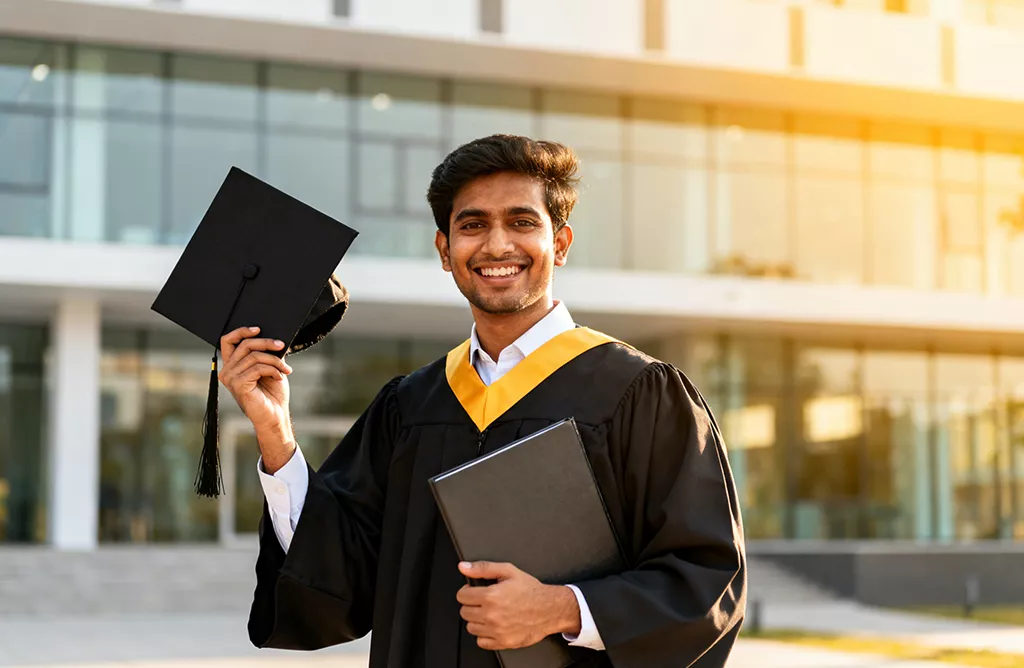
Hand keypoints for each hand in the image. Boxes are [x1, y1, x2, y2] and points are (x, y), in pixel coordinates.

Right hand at [219, 326, 294, 469]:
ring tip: (285, 370)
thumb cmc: (273, 393)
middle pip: (244, 345)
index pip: (227, 341)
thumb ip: (266, 354)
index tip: (259, 329)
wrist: (276, 415)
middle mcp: (227, 371)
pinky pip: (258, 368)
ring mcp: (231, 379)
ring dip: (275, 360)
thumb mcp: (271, 367)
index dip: (241, 331)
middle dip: (266, 343)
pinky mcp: (238, 385)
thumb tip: (273, 339)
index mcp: (232, 365)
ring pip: (254, 356)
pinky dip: (273, 370)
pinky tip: (280, 377)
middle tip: (281, 346)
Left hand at [456, 561, 580, 650]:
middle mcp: (492, 615)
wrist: (549, 609)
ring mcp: (497, 631)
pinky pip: (481, 642)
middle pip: (464, 612)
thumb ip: (483, 568)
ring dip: (477, 620)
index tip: (473, 592)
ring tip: (490, 613)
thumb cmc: (530, 591)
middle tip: (484, 601)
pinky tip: (494, 625)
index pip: (462, 596)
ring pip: (471, 627)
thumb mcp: (508, 571)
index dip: (467, 591)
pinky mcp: (503, 642)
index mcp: (491, 596)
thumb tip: (464, 567)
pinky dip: (485, 635)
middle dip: (472, 605)